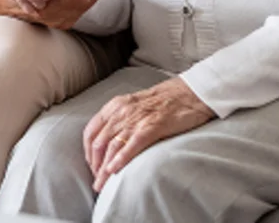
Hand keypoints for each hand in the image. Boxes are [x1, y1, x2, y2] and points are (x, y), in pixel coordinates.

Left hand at [83, 77, 214, 192]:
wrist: (190, 92)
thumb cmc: (165, 99)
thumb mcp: (135, 104)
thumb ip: (121, 118)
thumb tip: (111, 140)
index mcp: (116, 105)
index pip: (91, 131)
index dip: (88, 152)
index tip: (92, 166)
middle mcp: (122, 111)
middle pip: (99, 143)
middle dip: (95, 166)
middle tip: (97, 182)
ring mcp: (136, 119)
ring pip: (112, 147)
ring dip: (104, 169)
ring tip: (103, 186)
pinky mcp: (152, 126)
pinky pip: (131, 145)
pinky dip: (121, 160)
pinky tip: (115, 172)